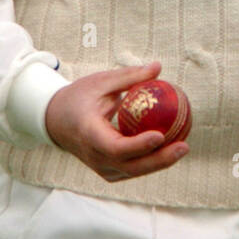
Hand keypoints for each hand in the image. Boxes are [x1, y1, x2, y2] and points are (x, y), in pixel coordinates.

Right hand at [44, 60, 188, 182]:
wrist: (55, 120)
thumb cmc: (79, 97)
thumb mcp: (100, 81)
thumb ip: (129, 76)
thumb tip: (158, 67)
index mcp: (88, 134)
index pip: (114, 147)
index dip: (138, 146)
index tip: (160, 135)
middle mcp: (94, 156)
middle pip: (130, 166)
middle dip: (159, 160)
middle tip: (184, 145)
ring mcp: (100, 167)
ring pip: (134, 171)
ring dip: (160, 162)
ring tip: (183, 147)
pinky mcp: (108, 171)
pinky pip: (132, 169)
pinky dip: (151, 161)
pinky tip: (171, 149)